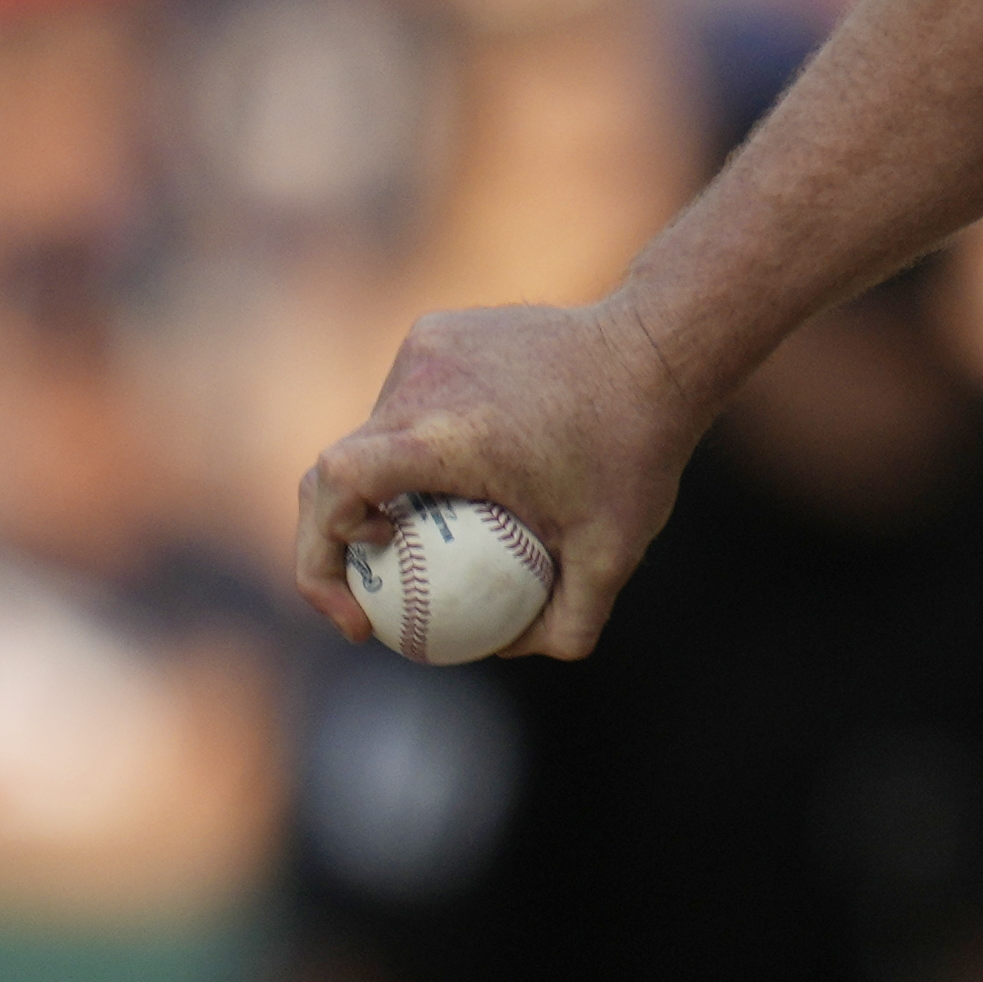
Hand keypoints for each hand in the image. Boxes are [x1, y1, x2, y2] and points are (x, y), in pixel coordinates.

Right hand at [294, 297, 706, 659]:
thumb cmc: (638, 449)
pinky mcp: (439, 330)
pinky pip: (408, 399)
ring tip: (437, 527)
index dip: (321, 551)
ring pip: (372, 434)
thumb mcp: (614, 552)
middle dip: (337, 540)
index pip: (335, 487)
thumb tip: (508, 651)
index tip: (361, 603)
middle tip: (374, 591)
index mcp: (442, 435)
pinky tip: (475, 471)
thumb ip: (568, 621)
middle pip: (338, 470)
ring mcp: (424, 349)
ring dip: (383, 487)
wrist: (661, 345)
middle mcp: (420, 383)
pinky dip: (418, 441)